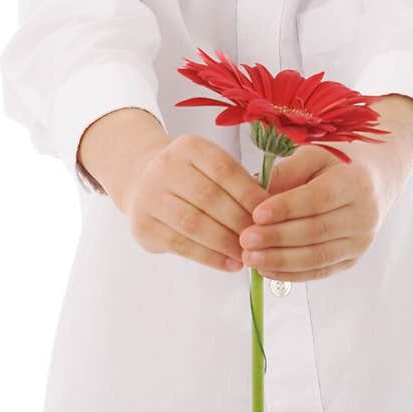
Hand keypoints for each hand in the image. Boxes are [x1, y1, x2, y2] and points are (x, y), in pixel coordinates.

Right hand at [126, 134, 271, 274]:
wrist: (142, 181)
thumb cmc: (190, 177)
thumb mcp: (210, 166)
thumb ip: (236, 183)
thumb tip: (269, 213)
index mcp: (189, 147)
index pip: (224, 170)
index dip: (250, 194)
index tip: (271, 215)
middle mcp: (165, 168)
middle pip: (209, 198)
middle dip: (240, 222)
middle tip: (262, 240)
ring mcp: (149, 197)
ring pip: (194, 224)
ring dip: (226, 243)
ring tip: (247, 255)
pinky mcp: (143, 225)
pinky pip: (181, 245)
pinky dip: (209, 257)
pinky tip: (228, 264)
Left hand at [237, 143, 405, 282]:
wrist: (372, 183)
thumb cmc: (335, 167)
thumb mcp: (312, 156)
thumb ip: (286, 172)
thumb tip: (254, 192)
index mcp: (355, 184)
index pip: (318, 199)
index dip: (287, 208)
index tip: (256, 213)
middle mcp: (364, 216)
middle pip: (316, 231)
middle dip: (277, 238)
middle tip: (245, 239)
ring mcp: (360, 242)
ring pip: (317, 257)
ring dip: (280, 260)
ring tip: (250, 258)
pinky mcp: (351, 260)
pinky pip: (319, 272)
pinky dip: (290, 274)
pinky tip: (265, 269)